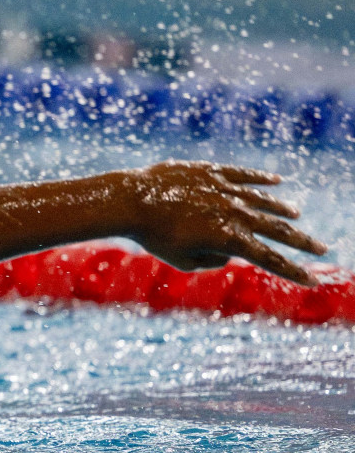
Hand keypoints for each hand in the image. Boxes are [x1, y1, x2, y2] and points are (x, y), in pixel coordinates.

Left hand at [123, 161, 327, 284]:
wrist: (131, 201)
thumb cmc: (153, 237)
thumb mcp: (183, 260)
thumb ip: (211, 260)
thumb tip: (228, 252)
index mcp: (228, 238)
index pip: (269, 258)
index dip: (292, 270)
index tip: (311, 280)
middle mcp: (233, 213)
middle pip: (276, 229)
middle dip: (301, 242)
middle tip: (321, 249)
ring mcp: (224, 189)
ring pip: (262, 200)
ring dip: (281, 209)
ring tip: (295, 215)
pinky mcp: (211, 172)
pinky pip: (242, 174)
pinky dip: (261, 179)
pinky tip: (276, 181)